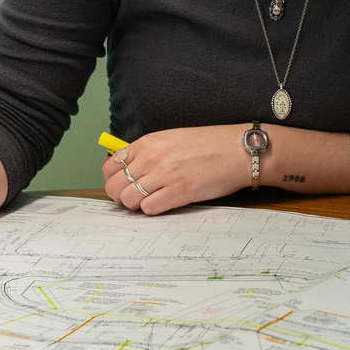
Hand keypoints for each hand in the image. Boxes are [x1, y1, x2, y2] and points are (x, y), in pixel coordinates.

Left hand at [101, 126, 250, 215]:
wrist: (239, 150)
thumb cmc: (210, 145)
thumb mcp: (172, 139)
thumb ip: (149, 152)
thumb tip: (129, 168)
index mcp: (148, 142)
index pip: (111, 166)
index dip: (113, 179)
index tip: (123, 184)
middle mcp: (152, 157)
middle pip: (115, 185)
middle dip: (121, 195)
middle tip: (134, 198)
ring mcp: (164, 175)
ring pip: (128, 199)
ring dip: (136, 205)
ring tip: (151, 201)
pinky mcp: (179, 192)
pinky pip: (149, 208)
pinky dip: (152, 210)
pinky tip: (165, 204)